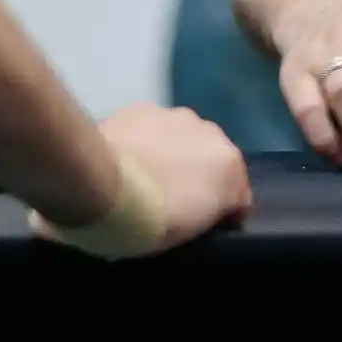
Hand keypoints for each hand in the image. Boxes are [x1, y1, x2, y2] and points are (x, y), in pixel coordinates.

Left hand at [95, 102, 253, 252]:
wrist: (102, 188)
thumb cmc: (149, 223)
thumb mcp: (190, 234)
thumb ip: (207, 212)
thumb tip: (202, 206)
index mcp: (230, 166)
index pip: (239, 194)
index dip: (223, 211)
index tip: (204, 224)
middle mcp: (211, 132)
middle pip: (211, 158)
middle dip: (198, 173)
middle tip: (172, 198)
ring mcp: (176, 115)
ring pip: (182, 137)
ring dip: (173, 152)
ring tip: (146, 175)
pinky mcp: (141, 107)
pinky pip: (152, 127)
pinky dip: (145, 139)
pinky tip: (127, 156)